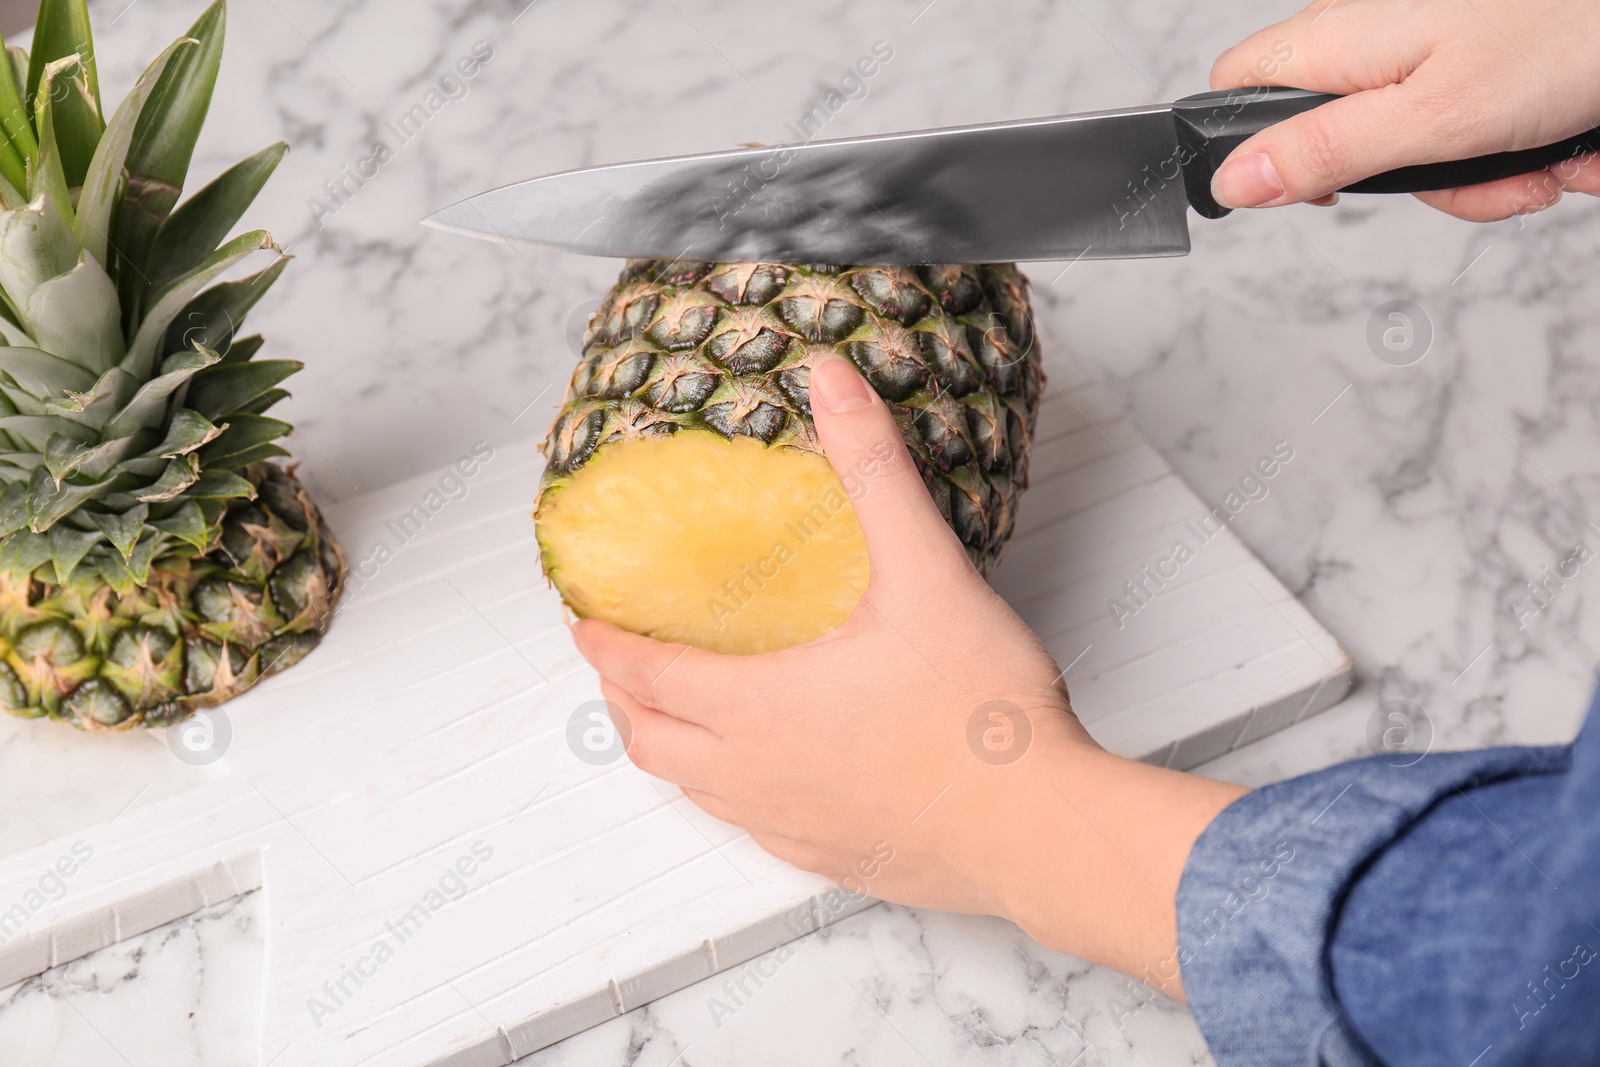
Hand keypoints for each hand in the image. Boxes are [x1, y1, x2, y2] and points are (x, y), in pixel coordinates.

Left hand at [572, 355, 1245, 992]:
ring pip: (695, 793)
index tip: (584, 622)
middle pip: (650, 741)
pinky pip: (753, 830)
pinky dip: (732, 794)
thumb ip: (873, 472)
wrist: (1042, 830)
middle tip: (620, 665)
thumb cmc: (982, 715)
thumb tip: (833, 384)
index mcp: (758, 706)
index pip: (645, 674)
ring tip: (681, 715)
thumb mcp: (924, 572)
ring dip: (671, 749)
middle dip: (622, 698)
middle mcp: (757, 776)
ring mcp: (792, 828)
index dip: (604, 644)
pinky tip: (771, 776)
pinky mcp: (834, 860)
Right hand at [1210, 0, 1599, 219]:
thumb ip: (1324, 151)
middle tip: (1466, 180)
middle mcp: (1369, 30)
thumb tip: (1234, 182)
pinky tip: (1550, 143)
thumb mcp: (1432, 119)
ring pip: (1405, 138)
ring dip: (1472, 174)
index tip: (1317, 190)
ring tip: (1532, 164)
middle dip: (1404, 180)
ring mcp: (1422, 38)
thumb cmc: (1565, 34)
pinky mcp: (1467, 47)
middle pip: (1332, 132)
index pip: (1235, 88)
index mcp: (1338, 38)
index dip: (1254, 153)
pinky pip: (1457, 120)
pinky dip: (1504, 146)